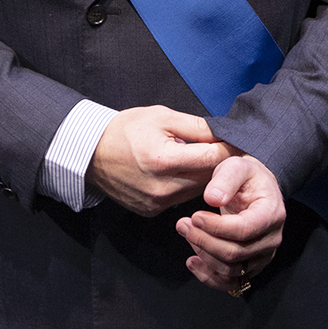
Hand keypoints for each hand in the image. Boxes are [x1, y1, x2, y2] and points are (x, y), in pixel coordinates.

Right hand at [87, 105, 232, 215]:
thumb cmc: (125, 130)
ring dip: (203, 177)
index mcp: (163, 159)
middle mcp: (161, 187)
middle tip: (222, 150)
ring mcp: (156, 203)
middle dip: (218, 164)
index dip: (228, 149)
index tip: (236, 142)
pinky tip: (179, 173)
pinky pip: (180, 200)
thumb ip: (196, 126)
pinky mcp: (151, 211)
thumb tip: (224, 133)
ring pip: (196, 191)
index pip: (212, 158)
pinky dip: (185, 187)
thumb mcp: (161, 117)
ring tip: (200, 160)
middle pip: (208, 178)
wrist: (91, 154)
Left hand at [176, 155, 285, 293]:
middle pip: (235, 253)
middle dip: (204, 240)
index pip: (244, 229)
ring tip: (186, 234)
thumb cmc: (245, 177)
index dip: (216, 227)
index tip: (194, 216)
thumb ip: (224, 180)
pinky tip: (192, 262)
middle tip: (182, 224)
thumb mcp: (235, 167)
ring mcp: (262, 256)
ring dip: (203, 255)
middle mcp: (272, 239)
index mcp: (272, 213)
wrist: (255, 190)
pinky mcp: (251, 266)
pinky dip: (209, 277)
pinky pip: (231, 283)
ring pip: (231, 270)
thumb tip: (212, 198)